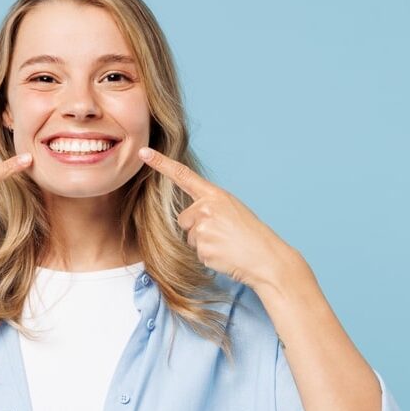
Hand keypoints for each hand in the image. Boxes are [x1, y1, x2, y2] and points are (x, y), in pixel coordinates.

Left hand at [138, 146, 299, 290]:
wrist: (266, 258)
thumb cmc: (251, 234)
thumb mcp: (232, 210)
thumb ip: (209, 206)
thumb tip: (189, 216)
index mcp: (215, 194)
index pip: (183, 175)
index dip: (161, 163)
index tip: (143, 152)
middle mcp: (206, 208)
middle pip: (183, 218)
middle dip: (196, 228)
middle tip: (223, 234)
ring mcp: (203, 228)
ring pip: (189, 237)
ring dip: (203, 243)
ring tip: (226, 244)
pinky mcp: (202, 248)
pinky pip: (196, 253)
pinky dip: (208, 256)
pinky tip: (225, 255)